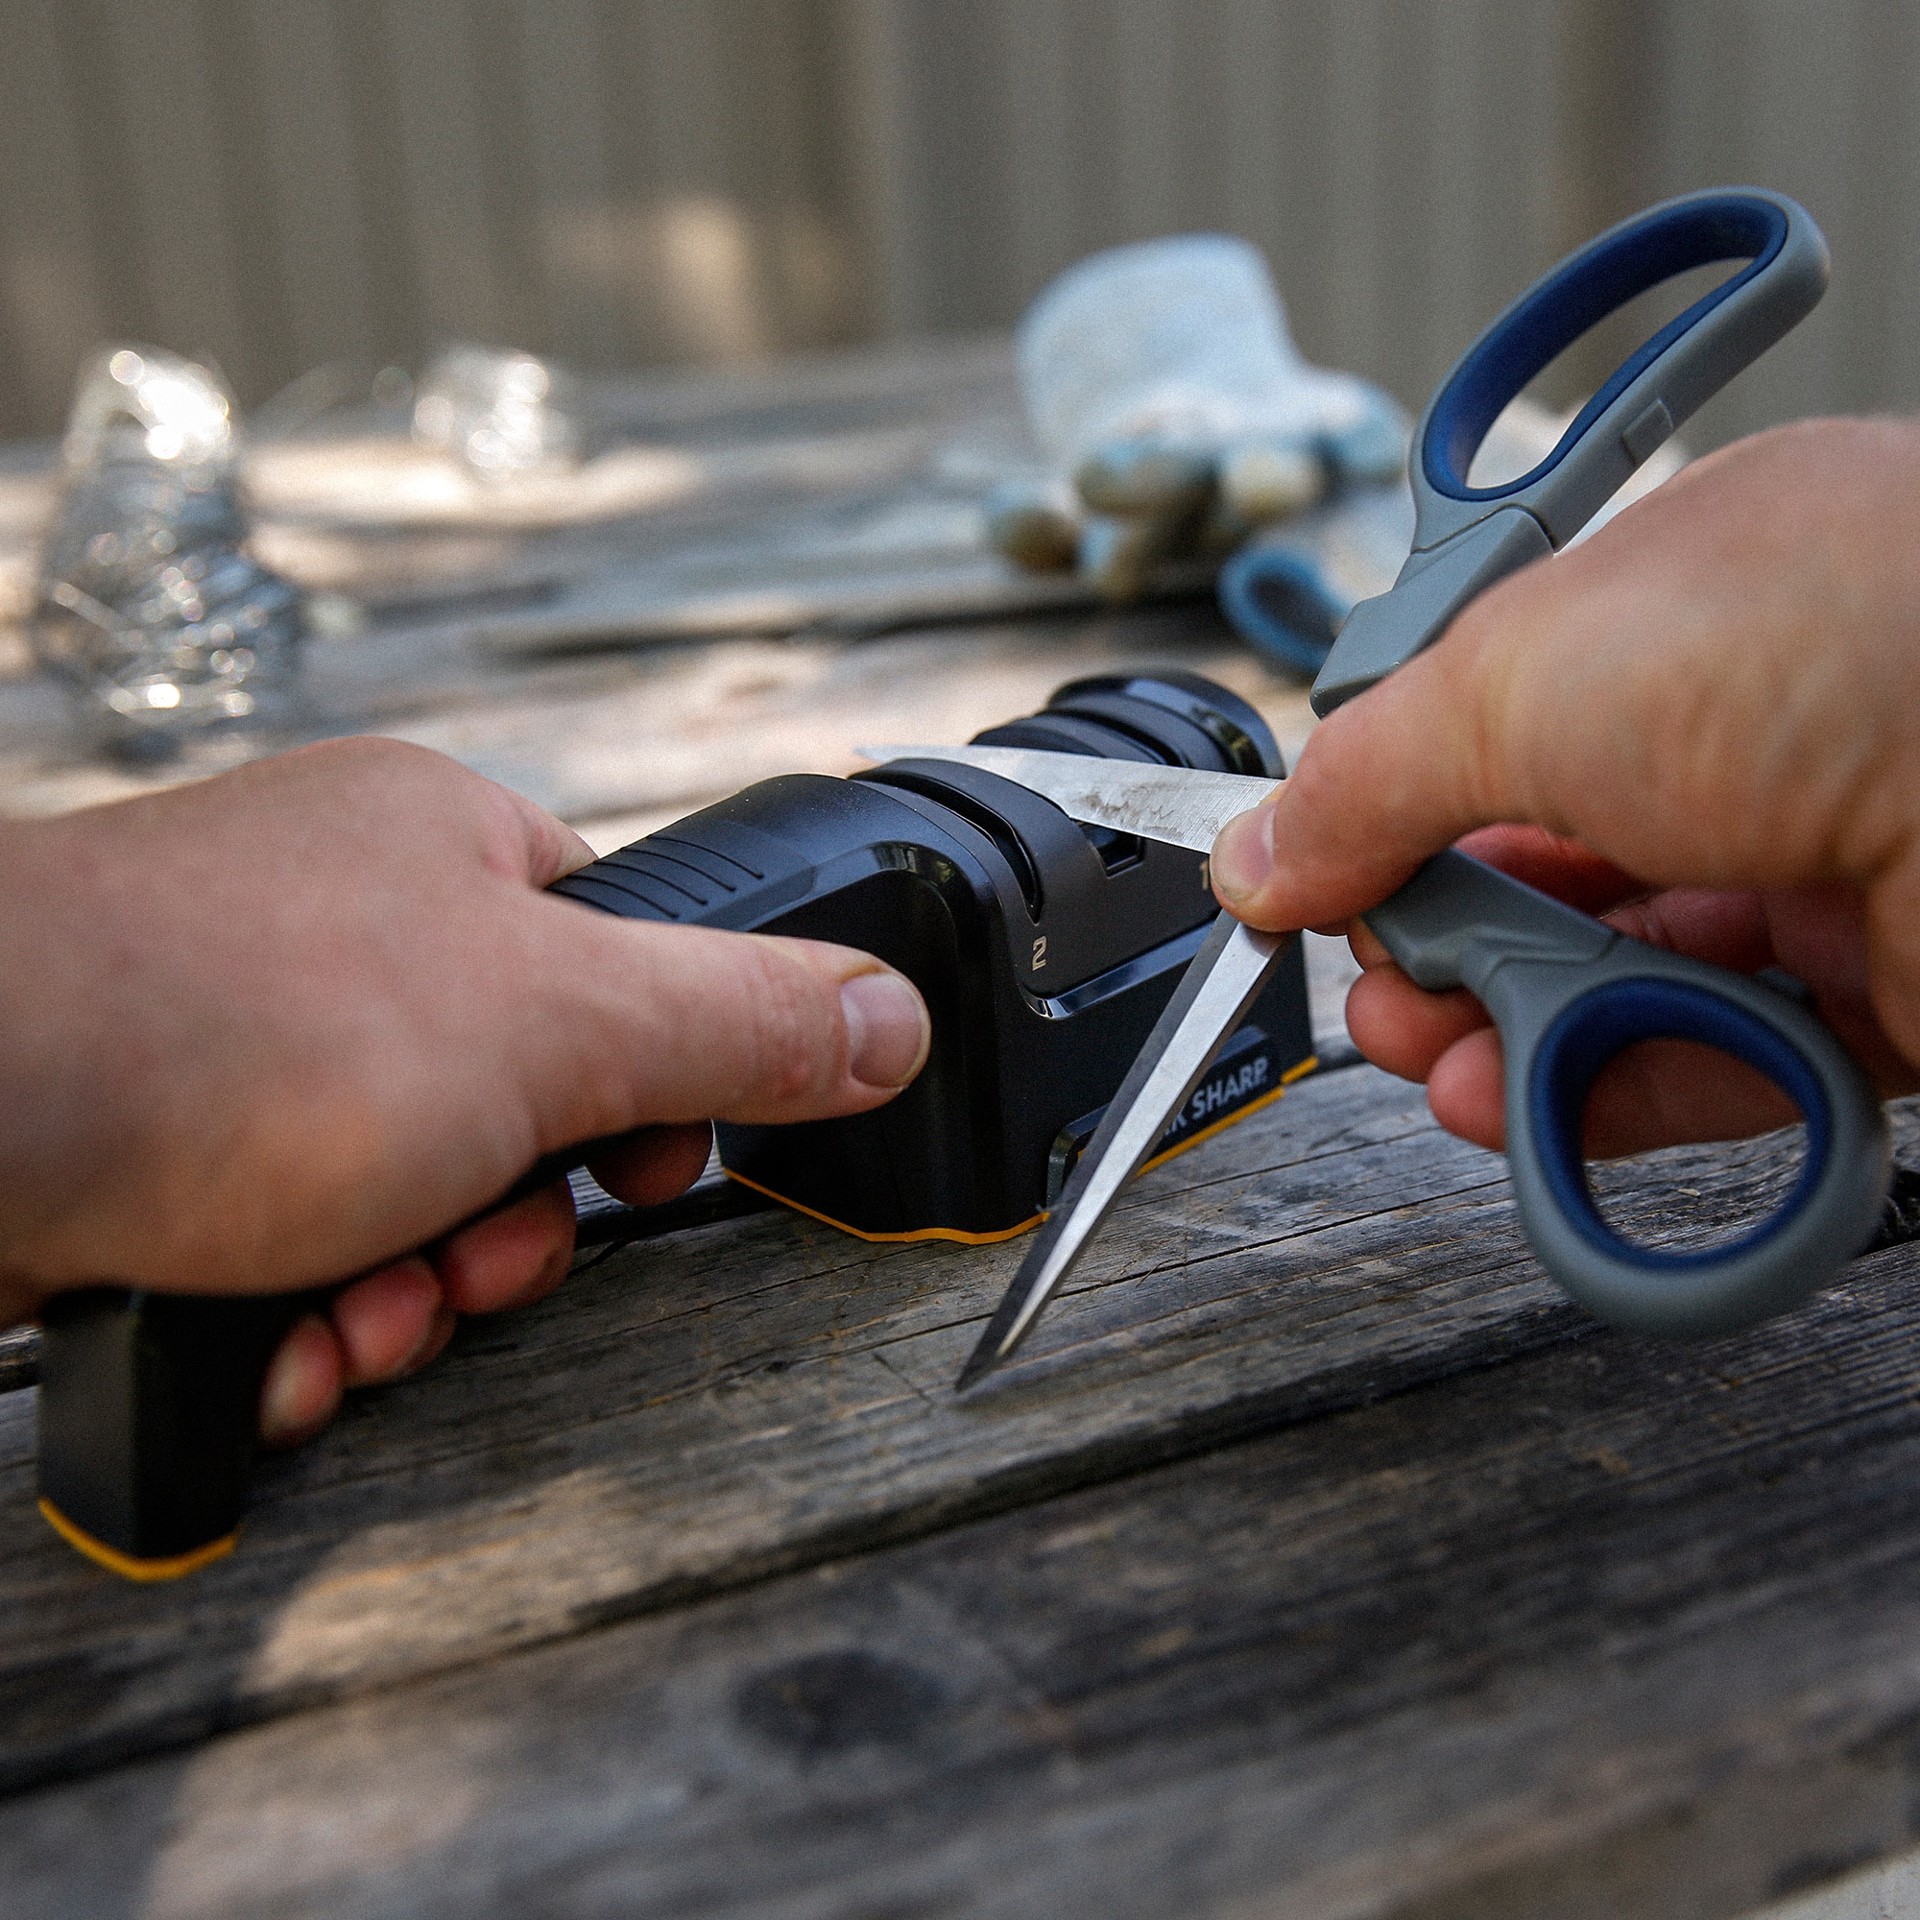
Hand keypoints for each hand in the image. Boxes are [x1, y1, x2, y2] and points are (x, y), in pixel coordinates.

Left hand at [0, 739, 929, 1441]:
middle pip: (509, 1104)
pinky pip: (288, 1243)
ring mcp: (236, 1039)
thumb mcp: (556, 1022)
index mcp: (441, 851)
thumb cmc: (235, 1022)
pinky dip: (303, 1313)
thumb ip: (740, 1024)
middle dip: (513, 1222)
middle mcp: (338, 930)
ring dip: (411, 1288)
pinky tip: (277, 1338)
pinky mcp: (154, 1144)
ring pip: (399, 1194)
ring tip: (366, 1306)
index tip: (637, 1159)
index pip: (604, 959)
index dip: (641, 1082)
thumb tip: (894, 1015)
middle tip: (483, 1252)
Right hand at [1206, 416, 1919, 1149]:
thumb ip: (1370, 784)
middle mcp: (1756, 727)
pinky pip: (1725, 1063)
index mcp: (1673, 604)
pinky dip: (1615, 1095)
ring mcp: (1825, 863)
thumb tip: (1262, 856)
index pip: (1489, 723)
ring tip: (1438, 1066)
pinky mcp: (1883, 999)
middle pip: (1545, 863)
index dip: (1390, 809)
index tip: (1316, 882)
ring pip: (1624, 973)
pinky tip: (1529, 1112)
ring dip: (1507, 1031)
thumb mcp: (1520, 680)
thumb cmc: (1840, 633)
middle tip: (1381, 992)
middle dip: (1433, 941)